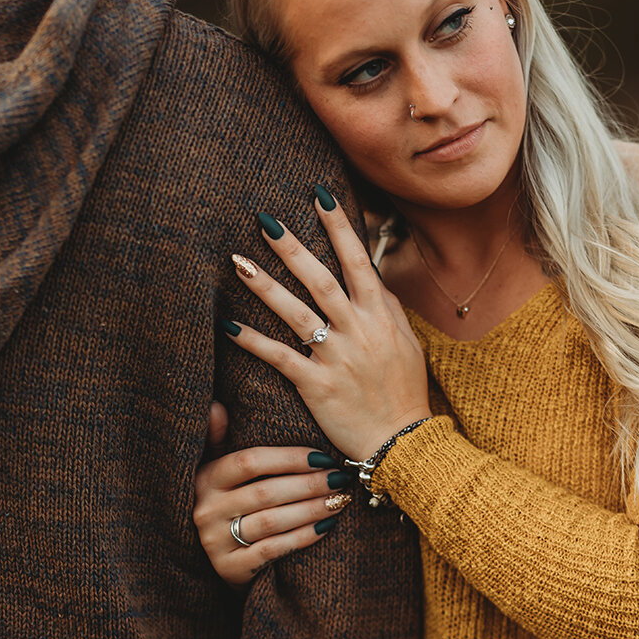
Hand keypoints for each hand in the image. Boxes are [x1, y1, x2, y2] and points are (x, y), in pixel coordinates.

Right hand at [193, 402, 354, 587]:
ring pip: (272, 522)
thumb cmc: (229, 505)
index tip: (323, 457)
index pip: (249, 462)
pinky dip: (303, 537)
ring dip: (311, 509)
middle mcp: (206, 509)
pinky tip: (326, 527)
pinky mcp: (229, 569)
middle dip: (309, 484)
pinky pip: (273, 550)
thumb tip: (216, 406)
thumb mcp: (217, 471)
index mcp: (206, 479)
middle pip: (265, 492)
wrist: (220, 559)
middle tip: (340, 478)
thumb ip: (217, 438)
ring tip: (340, 500)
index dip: (288, 458)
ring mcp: (215, 542)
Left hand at [223, 187, 430, 461]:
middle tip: (265, 220)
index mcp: (381, 316)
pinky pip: (282, 359)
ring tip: (238, 262)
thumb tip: (372, 275)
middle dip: (293, 249)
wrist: (404, 443)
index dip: (338, 227)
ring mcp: (338, 358)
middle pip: (321, 281)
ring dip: (266, 287)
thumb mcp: (407, 344)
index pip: (358, 262)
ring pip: (297, 314)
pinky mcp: (318, 386)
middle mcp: (359, 331)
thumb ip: (388, 309)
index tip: (318, 195)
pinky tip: (230, 327)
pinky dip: (256, 343)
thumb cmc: (405, 392)